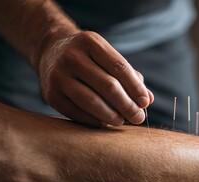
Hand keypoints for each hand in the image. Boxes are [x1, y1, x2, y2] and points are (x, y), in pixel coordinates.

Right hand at [37, 31, 153, 126]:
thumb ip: (130, 76)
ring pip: (91, 101)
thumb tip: (148, 100)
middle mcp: (72, 57)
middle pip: (107, 85)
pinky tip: (105, 123)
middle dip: (127, 105)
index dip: (135, 88)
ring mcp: (58, 76)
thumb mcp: (107, 57)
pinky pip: (76, 113)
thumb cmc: (89, 57)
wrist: (50, 51)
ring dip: (111, 115)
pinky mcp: (50, 95)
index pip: (119, 67)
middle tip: (138, 118)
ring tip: (122, 121)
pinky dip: (94, 120)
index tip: (145, 103)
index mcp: (90, 42)